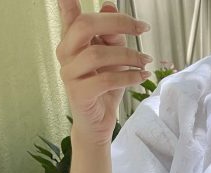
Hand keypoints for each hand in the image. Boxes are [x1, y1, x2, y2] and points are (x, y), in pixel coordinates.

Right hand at [56, 0, 151, 145]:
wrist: (98, 124)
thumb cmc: (105, 88)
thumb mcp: (114, 58)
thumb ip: (112, 35)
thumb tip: (109, 5)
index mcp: (71, 39)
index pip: (68, 12)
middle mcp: (65, 53)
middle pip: (86, 25)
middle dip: (118, 23)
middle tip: (142, 28)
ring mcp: (69, 74)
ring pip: (98, 54)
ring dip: (129, 56)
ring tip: (145, 62)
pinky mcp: (79, 93)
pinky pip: (106, 79)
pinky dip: (128, 76)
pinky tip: (142, 76)